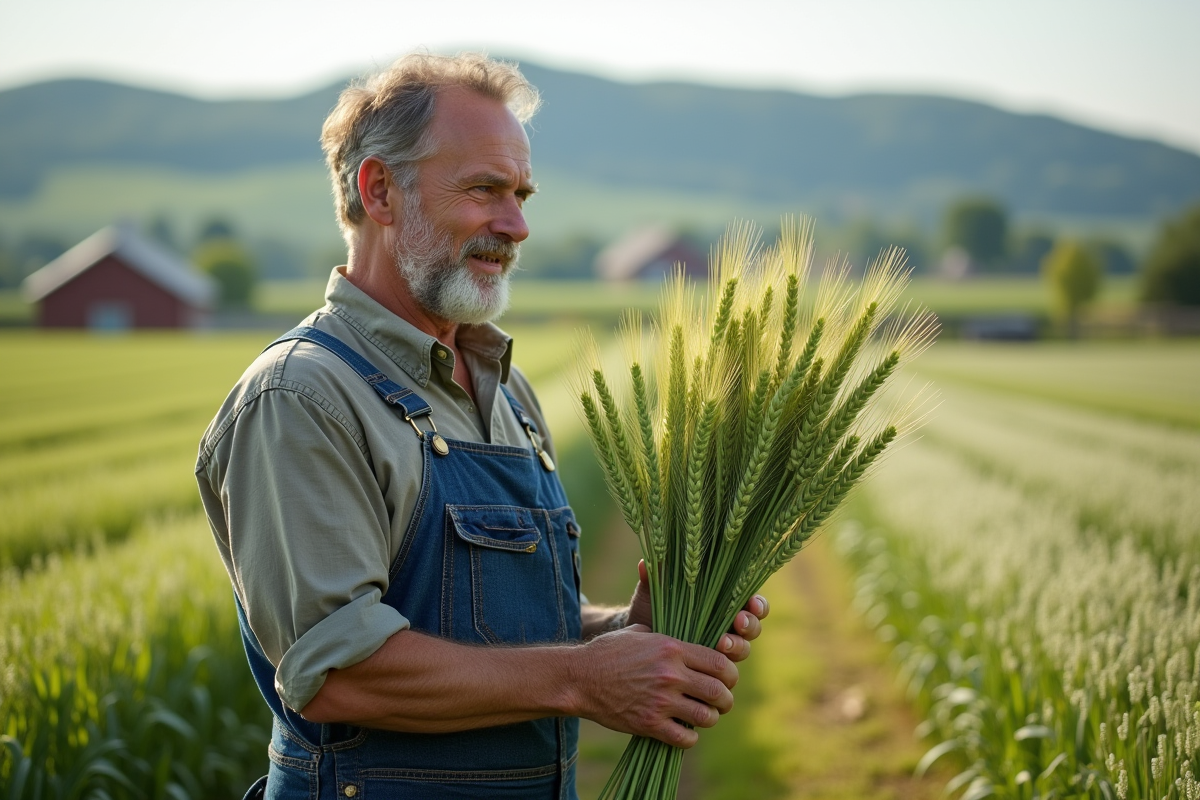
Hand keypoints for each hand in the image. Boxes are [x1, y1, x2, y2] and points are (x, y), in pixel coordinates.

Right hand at [573, 625, 737, 747]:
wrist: (580, 678)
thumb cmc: (608, 652)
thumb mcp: (639, 633)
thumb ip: (667, 637)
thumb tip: (687, 639)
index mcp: (671, 649)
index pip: (719, 663)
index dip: (730, 674)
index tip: (726, 679)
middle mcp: (670, 675)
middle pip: (719, 692)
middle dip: (725, 699)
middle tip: (720, 701)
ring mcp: (660, 701)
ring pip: (707, 717)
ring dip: (710, 718)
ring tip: (703, 715)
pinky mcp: (649, 724)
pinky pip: (685, 738)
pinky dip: (690, 737)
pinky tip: (684, 731)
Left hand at [626, 560, 768, 662]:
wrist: (639, 645)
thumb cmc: (650, 612)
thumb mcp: (652, 595)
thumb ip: (653, 580)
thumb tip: (645, 563)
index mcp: (721, 601)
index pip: (749, 600)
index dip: (757, 603)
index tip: (751, 602)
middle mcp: (727, 624)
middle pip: (753, 625)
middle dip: (750, 624)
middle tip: (739, 622)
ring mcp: (722, 647)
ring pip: (743, 648)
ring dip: (738, 645)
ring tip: (722, 642)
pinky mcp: (712, 668)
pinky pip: (726, 669)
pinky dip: (724, 666)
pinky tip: (714, 661)